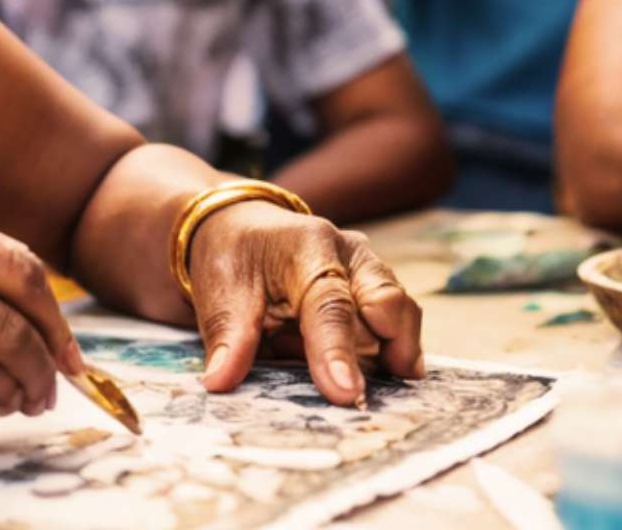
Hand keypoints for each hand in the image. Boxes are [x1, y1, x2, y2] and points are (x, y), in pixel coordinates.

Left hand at [186, 202, 423, 404]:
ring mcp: (371, 270)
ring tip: (348, 378)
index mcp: (309, 247)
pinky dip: (389, 355)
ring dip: (382, 357)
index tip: (344, 393)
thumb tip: (220, 381)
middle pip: (386, 310)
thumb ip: (227, 337)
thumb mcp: (219, 292)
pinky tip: (375, 374)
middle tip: (348, 392)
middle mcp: (351, 254)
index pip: (330, 305)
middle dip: (372, 356)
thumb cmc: (233, 258)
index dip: (338, 351)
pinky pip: (400, 327)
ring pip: (401, 320)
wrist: (243, 229)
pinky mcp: (380, 290)